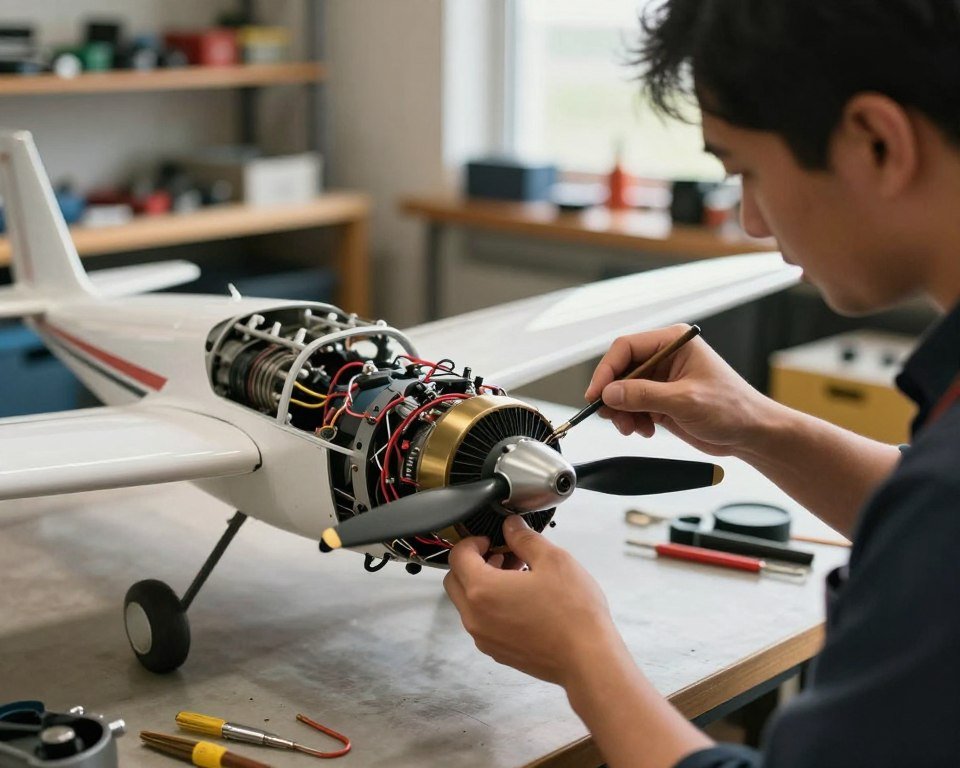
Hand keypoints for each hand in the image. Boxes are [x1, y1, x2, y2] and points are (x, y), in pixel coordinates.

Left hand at [444, 515, 620, 686]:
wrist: (588, 660)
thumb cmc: (572, 610)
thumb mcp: (553, 560)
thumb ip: (524, 539)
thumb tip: (511, 527)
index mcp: (482, 590)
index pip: (458, 556)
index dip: (472, 541)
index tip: (492, 539)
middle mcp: (475, 617)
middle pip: (455, 581)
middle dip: (472, 563)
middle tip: (502, 556)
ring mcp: (484, 638)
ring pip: (468, 604)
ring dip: (482, 585)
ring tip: (518, 576)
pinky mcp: (497, 653)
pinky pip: (482, 623)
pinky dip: (491, 606)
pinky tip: (522, 601)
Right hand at [584, 324, 772, 456]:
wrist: (750, 433)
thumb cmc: (731, 408)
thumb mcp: (685, 401)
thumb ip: (644, 395)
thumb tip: (610, 393)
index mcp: (673, 343)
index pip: (626, 347)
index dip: (607, 370)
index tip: (597, 394)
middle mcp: (664, 357)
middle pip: (621, 370)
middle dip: (614, 396)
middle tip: (612, 417)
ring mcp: (661, 379)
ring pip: (623, 391)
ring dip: (622, 411)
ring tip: (632, 428)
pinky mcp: (660, 399)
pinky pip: (633, 406)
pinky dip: (632, 420)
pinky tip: (645, 430)